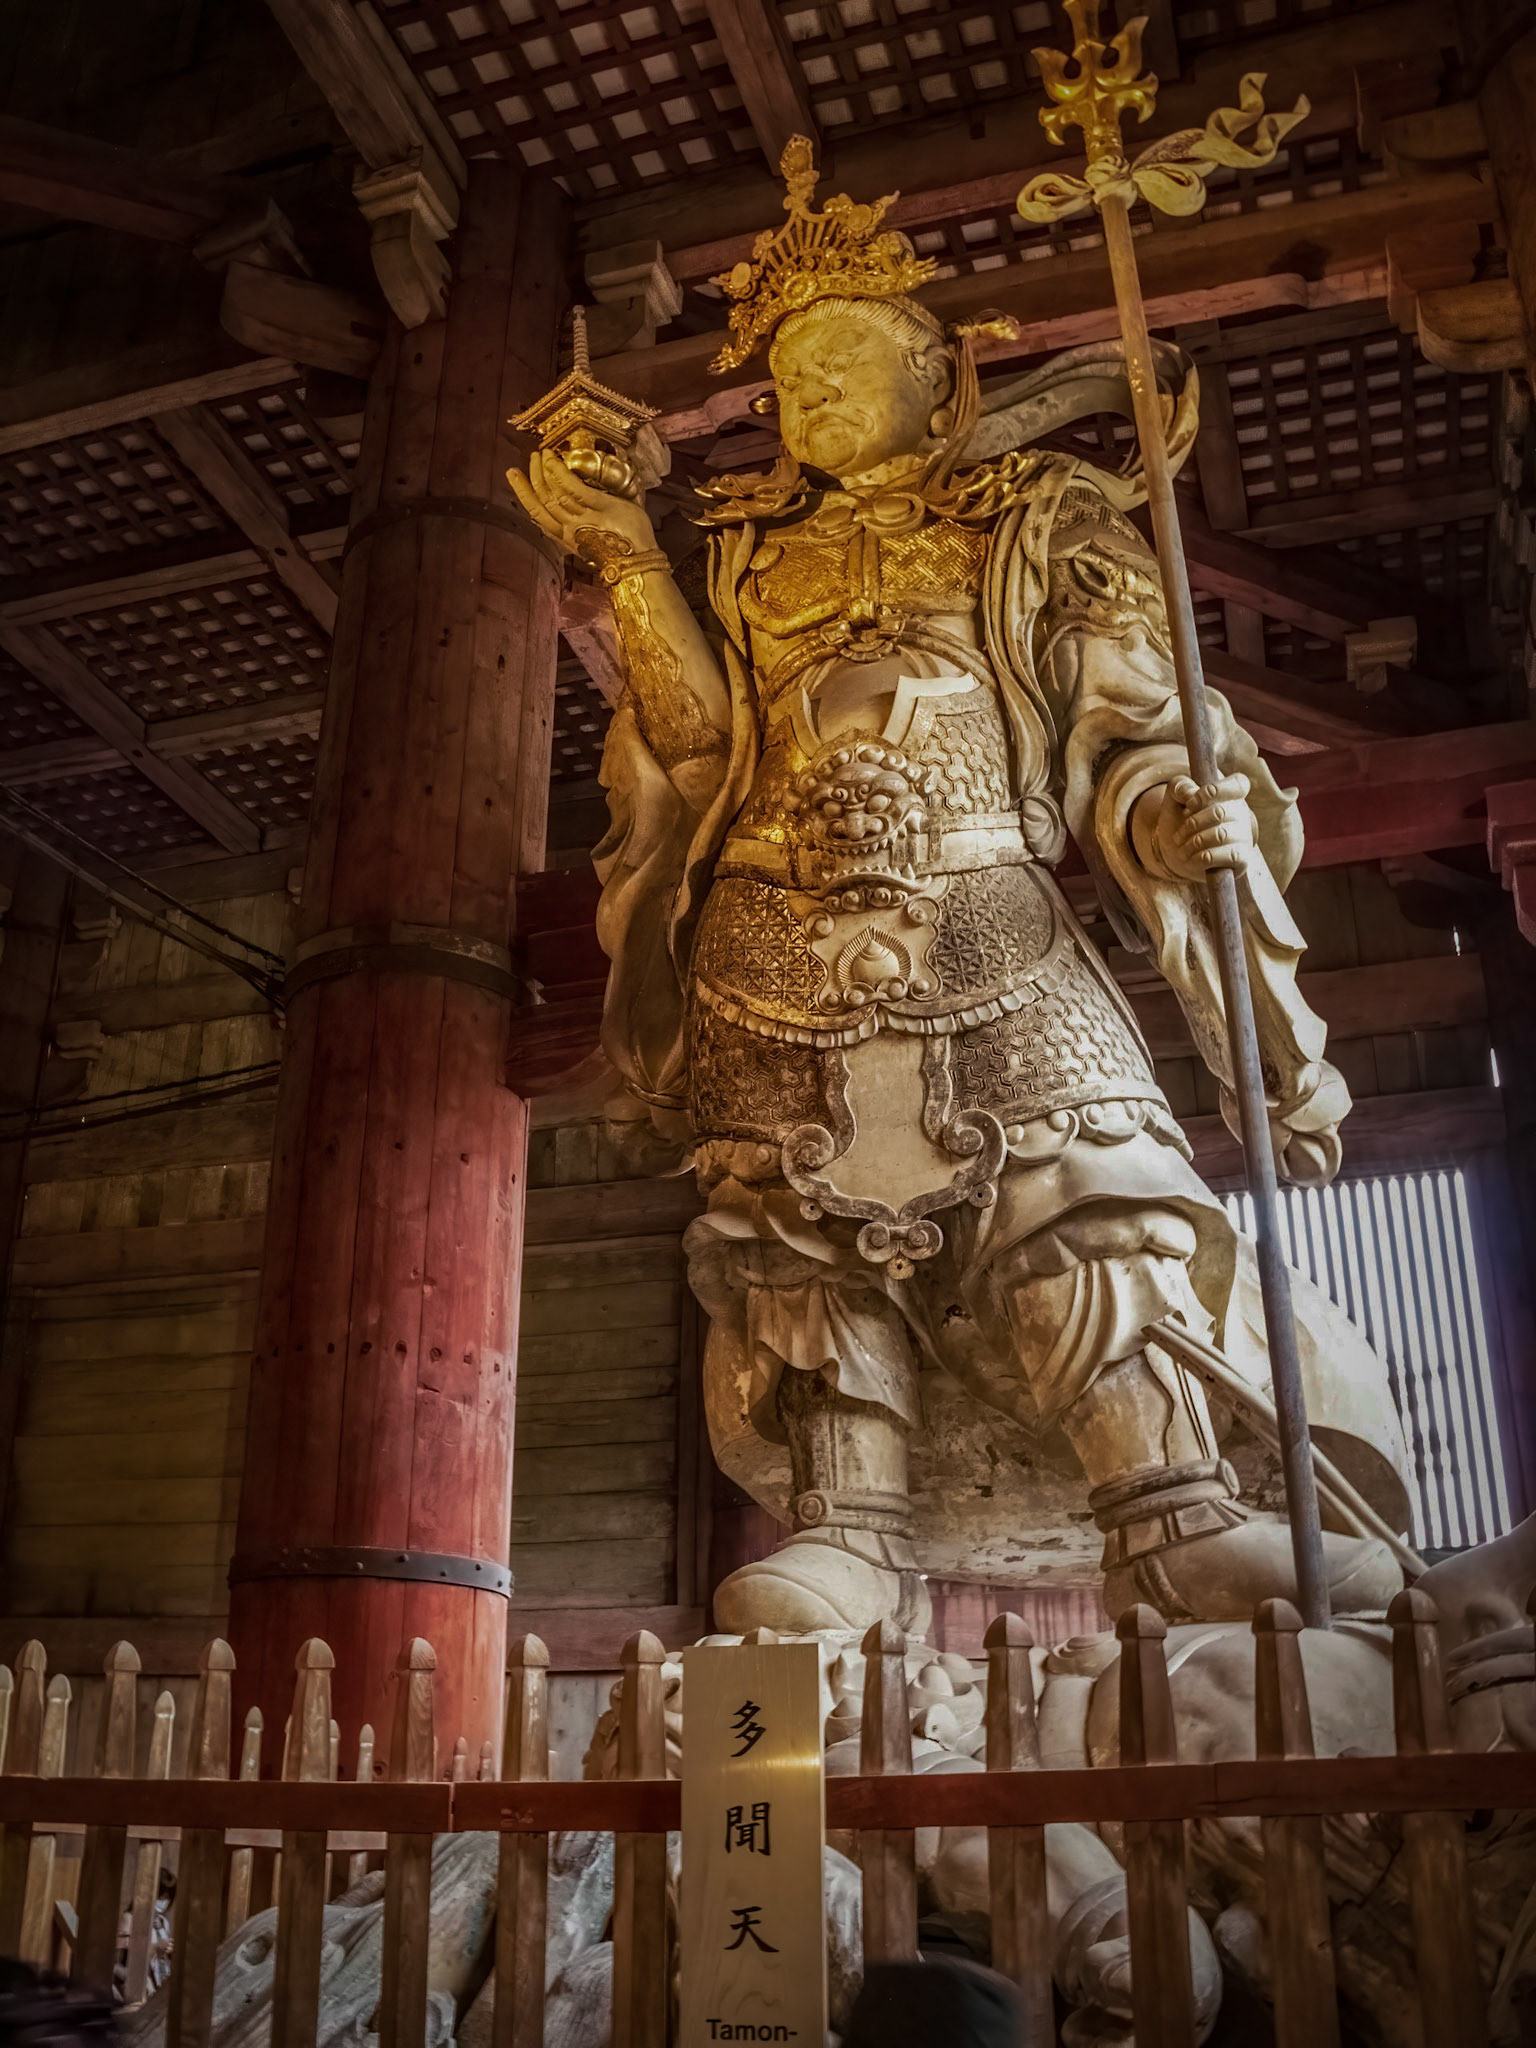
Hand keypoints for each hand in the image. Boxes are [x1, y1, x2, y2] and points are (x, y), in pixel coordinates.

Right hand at [508, 449, 657, 562]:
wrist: (640, 565)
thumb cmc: (622, 553)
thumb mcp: (591, 543)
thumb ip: (576, 529)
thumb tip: (564, 514)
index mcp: (567, 538)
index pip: (538, 514)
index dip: (524, 494)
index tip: (515, 477)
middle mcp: (571, 530)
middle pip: (542, 501)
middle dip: (532, 477)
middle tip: (531, 458)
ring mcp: (584, 520)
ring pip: (554, 493)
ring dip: (544, 470)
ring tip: (542, 454)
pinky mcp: (601, 509)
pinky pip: (574, 488)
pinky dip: (560, 472)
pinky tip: (554, 459)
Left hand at [1149, 773, 1254, 880]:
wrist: (1177, 852)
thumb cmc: (1179, 820)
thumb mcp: (1173, 799)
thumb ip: (1179, 786)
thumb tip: (1190, 792)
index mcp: (1231, 792)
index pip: (1238, 783)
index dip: (1211, 792)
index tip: (1189, 803)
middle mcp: (1242, 813)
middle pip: (1219, 812)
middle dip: (1192, 823)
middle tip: (1180, 831)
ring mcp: (1245, 836)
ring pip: (1220, 835)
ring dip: (1194, 842)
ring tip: (1182, 845)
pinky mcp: (1243, 858)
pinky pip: (1227, 856)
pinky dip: (1204, 857)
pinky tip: (1194, 857)